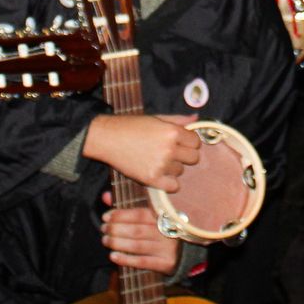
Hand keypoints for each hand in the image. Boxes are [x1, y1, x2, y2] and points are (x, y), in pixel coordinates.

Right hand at [83, 114, 199, 190]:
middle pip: (193, 158)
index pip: (196, 142)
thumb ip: (178, 120)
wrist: (107, 138)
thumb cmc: (131, 126)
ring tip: (158, 160)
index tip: (182, 143)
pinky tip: (160, 174)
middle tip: (172, 153)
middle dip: (185, 155)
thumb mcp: (156, 118)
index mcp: (171, 131)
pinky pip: (173, 186)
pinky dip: (168, 182)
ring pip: (181, 171)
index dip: (190, 142)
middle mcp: (169, 148)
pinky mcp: (151, 178)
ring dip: (173, 167)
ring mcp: (161, 165)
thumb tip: (196, 117)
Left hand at [99, 194, 179, 273]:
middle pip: (136, 230)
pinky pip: (143, 262)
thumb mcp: (147, 214)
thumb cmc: (160, 228)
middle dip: (116, 229)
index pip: (139, 214)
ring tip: (105, 241)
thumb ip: (125, 206)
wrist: (184, 249)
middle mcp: (167, 230)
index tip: (106, 216)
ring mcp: (167, 248)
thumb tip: (105, 197)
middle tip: (104, 229)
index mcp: (163, 215)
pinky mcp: (166, 263)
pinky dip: (126, 259)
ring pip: (138, 246)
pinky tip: (113, 256)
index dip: (120, 215)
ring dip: (118, 243)